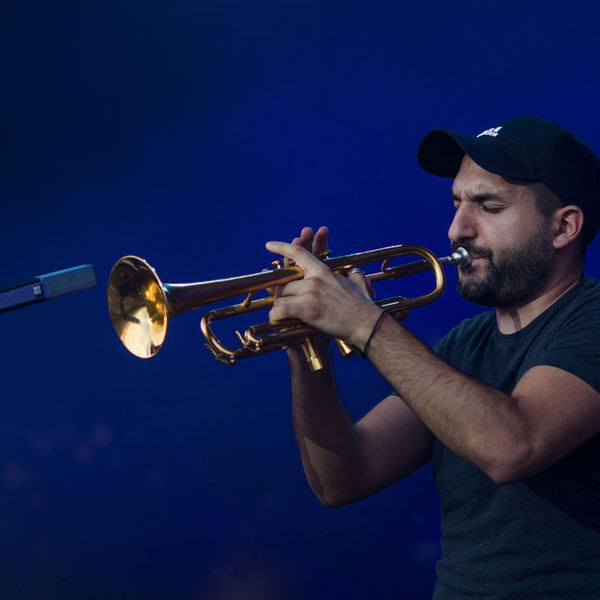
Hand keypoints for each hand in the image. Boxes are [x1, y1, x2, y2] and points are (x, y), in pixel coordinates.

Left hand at [266, 234, 382, 348]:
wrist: (365, 322)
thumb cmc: (363, 306)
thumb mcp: (358, 283)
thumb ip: (353, 276)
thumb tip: (357, 273)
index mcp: (323, 271)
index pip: (298, 252)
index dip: (281, 247)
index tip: (269, 245)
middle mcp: (314, 279)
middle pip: (284, 282)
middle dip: (282, 292)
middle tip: (284, 301)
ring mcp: (310, 293)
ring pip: (280, 296)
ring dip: (280, 306)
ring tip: (286, 314)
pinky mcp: (306, 308)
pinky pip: (280, 310)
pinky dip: (276, 315)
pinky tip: (278, 319)